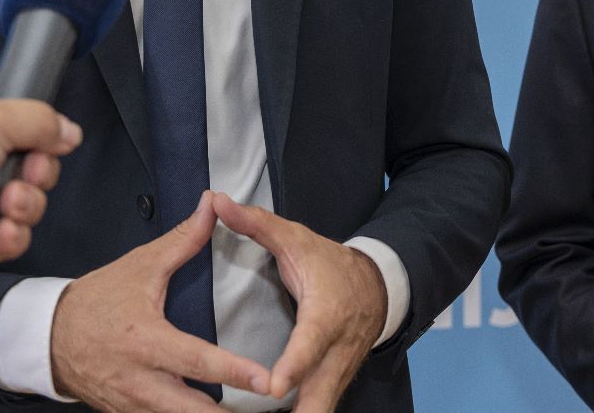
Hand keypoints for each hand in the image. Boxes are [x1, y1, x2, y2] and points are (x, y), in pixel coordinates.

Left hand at [0, 82, 81, 284]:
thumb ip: (39, 120)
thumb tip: (70, 131)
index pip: (19, 123)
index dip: (38, 136)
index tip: (43, 142)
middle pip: (30, 167)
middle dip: (36, 175)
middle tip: (25, 174)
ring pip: (23, 205)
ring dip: (25, 206)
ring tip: (8, 206)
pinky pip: (7, 239)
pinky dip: (10, 237)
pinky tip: (0, 231)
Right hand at [50, 191, 270, 411]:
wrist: (49, 337)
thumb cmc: (98, 300)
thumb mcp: (140, 266)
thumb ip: (183, 240)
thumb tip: (213, 205)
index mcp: (147, 341)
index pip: (198, 362)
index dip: (235, 372)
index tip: (266, 380)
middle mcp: (142, 381)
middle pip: (194, 412)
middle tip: (269, 407)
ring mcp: (135, 405)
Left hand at [211, 192, 386, 412]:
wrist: (376, 288)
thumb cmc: (328, 264)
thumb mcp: (295, 238)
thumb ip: (255, 224)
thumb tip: (217, 201)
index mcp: (325, 314)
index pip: (310, 344)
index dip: (293, 367)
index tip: (274, 388)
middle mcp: (335, 351)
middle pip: (322, 396)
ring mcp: (337, 373)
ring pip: (322, 409)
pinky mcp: (333, 386)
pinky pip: (317, 409)